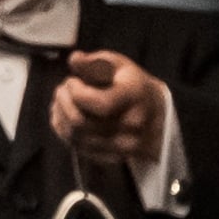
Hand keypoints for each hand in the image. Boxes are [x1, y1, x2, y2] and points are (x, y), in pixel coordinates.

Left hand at [49, 50, 170, 167]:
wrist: (157, 115)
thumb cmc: (132, 85)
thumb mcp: (118, 64)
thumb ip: (95, 61)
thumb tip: (74, 60)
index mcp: (134, 97)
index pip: (100, 104)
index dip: (77, 92)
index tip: (72, 81)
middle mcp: (131, 126)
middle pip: (81, 122)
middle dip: (63, 102)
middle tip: (62, 89)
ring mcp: (123, 146)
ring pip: (75, 137)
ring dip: (60, 115)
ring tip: (62, 100)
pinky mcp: (113, 158)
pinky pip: (78, 148)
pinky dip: (64, 130)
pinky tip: (64, 115)